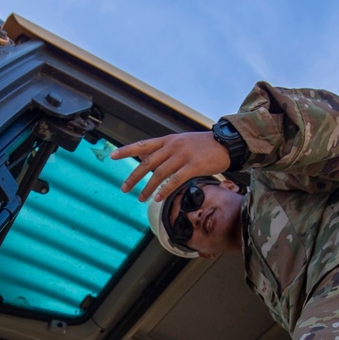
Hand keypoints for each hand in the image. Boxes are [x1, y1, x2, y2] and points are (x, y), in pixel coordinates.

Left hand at [109, 131, 229, 201]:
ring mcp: (182, 155)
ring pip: (159, 173)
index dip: (126, 150)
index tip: (112, 156)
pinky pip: (175, 179)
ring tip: (140, 198)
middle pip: (148, 163)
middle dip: (134, 177)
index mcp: (167, 140)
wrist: (226, 143)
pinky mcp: (193, 165)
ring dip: (148, 187)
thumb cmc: (203, 145)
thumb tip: (145, 157)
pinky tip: (158, 198)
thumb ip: (163, 150)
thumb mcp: (180, 142)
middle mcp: (172, 146)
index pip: (143, 145)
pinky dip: (165, 189)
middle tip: (124, 188)